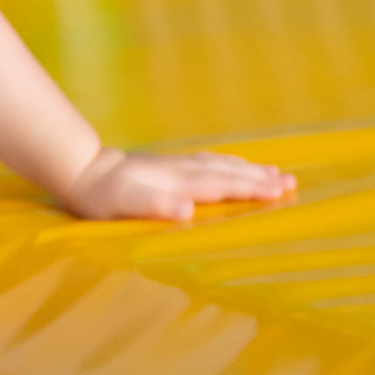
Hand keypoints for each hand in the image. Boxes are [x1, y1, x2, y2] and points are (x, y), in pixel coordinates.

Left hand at [64, 145, 296, 224]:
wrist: (82, 171)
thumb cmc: (101, 197)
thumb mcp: (122, 204)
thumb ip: (154, 204)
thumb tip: (187, 211)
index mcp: (176, 182)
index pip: (221, 186)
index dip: (250, 189)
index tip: (280, 192)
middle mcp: (181, 170)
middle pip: (227, 173)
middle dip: (260, 179)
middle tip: (292, 183)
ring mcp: (177, 166)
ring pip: (222, 165)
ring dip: (250, 170)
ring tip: (278, 173)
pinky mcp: (171, 166)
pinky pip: (210, 163)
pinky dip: (231, 165)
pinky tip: (238, 167)